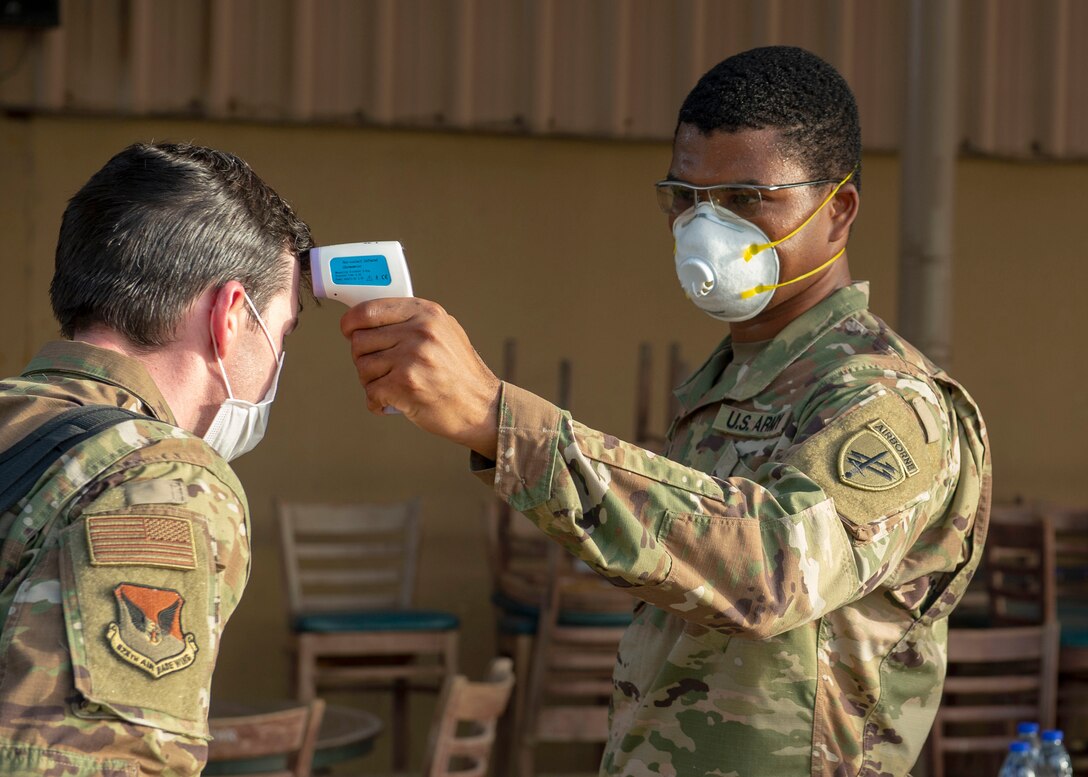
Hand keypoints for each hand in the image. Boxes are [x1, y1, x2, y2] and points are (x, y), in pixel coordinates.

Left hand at [340, 298, 500, 458]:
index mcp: (426, 313)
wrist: (482, 408)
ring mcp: (412, 357)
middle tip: (382, 370)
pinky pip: (371, 393)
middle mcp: (420, 331)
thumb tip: (368, 317)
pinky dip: (377, 403)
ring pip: (362, 367)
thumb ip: (413, 321)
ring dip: (371, 382)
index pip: (368, 309)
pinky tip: (391, 404)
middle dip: (364, 358)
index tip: (349, 332)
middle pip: (360, 341)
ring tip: (392, 388)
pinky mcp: (406, 384)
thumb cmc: (460, 374)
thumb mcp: (445, 332)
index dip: (351, 323)